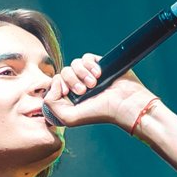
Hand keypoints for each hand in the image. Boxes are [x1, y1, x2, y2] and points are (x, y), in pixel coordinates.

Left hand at [42, 53, 157, 129]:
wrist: (124, 103)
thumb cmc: (99, 113)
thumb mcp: (69, 118)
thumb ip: (51, 105)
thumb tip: (53, 82)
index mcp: (69, 98)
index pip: (54, 84)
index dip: (58, 85)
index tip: (67, 93)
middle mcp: (78, 86)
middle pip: (63, 72)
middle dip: (71, 80)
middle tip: (83, 90)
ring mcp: (88, 75)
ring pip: (74, 64)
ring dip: (82, 73)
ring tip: (93, 84)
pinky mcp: (98, 65)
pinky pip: (85, 58)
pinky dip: (90, 65)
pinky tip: (99, 75)